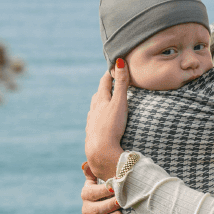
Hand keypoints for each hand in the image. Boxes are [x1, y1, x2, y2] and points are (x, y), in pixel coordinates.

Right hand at [82, 169, 121, 213]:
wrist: (104, 203)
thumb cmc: (105, 189)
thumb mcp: (98, 179)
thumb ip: (93, 172)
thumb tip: (85, 164)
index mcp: (86, 194)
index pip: (93, 192)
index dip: (103, 190)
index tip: (116, 187)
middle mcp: (85, 208)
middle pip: (96, 208)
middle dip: (109, 205)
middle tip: (121, 202)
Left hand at [84, 60, 129, 184]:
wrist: (100, 152)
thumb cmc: (111, 126)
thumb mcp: (119, 103)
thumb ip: (122, 83)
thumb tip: (120, 61)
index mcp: (100, 101)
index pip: (104, 83)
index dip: (109, 74)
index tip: (113, 66)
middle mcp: (93, 111)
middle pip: (98, 95)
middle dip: (104, 88)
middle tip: (110, 82)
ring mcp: (91, 123)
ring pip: (94, 109)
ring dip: (100, 103)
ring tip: (105, 102)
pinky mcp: (92, 135)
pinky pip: (94, 122)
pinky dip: (98, 118)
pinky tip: (100, 124)